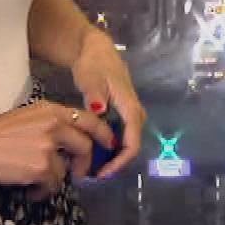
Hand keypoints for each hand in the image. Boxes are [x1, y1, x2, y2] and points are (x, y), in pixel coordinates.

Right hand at [0, 100, 116, 198]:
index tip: (108, 147)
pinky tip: (29, 190)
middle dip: (85, 165)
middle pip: (87, 146)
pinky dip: (42, 192)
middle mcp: (54, 124)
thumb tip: (73, 144)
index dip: (104, 135)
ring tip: (38, 183)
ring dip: (55, 180)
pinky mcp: (40, 167)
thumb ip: (53, 125)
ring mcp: (48, 146)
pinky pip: (53, 185)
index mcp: (52, 110)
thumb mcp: (28, 118)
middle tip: (79, 175)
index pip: (91, 120)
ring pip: (67, 170)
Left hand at [72, 28, 144, 178]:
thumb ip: (94, 95)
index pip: (132, 141)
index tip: (104, 173)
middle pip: (132, 143)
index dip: (120, 160)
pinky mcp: (124, 112)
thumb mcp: (90, 78)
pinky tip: (96, 151)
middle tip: (96, 174)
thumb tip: (99, 110)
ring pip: (128, 139)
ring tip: (95, 167)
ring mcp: (130, 112)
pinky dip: (112, 145)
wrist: (96, 50)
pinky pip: (122, 133)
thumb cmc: (94, 64)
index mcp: (130, 106)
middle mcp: (135, 111)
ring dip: (115, 155)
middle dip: (117, 162)